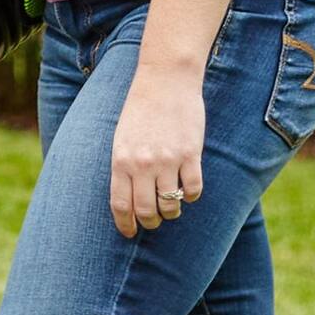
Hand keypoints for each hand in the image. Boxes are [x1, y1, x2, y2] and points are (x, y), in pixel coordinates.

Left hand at [108, 66, 207, 237]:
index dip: (125, 224)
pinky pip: (194, 189)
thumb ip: (124, 167)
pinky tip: (189, 191)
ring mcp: (168, 160)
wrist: (164, 81)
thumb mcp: (121, 138)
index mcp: (120, 161)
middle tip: (154, 222)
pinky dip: (192, 196)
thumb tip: (128, 197)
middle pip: (146, 210)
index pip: (120, 204)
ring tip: (172, 207)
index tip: (129, 233)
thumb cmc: (139, 110)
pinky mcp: (191, 154)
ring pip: (171, 204)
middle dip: (150, 222)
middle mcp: (142, 164)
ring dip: (172, 211)